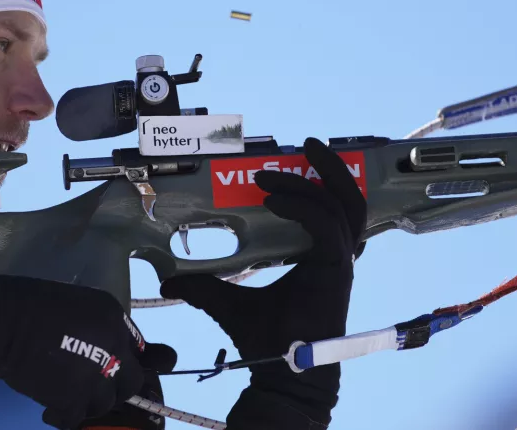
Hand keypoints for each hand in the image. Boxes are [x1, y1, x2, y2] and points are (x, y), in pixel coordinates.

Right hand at [0, 274, 176, 429]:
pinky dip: (63, 417)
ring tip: (67, 396)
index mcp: (114, 318)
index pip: (138, 348)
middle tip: (92, 387)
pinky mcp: (72, 399)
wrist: (0, 321)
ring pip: (105, 403)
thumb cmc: (30, 305)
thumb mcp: (77, 302)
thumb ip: (99, 325)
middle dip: (115, 387)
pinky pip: (76, 419)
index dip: (126, 362)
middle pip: (131, 381)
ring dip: (88, 403)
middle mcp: (114, 347)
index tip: (114, 370)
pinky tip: (51, 409)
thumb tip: (108, 348)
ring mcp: (95, 376)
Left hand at [159, 137, 365, 427]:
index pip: (329, 209)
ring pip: (340, 206)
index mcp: (319, 256)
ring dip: (314, 180)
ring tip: (290, 161)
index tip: (290, 162)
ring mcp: (339, 261)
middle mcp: (335, 254)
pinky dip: (303, 207)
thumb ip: (203, 286)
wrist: (282, 372)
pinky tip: (273, 200)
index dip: (316, 181)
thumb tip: (168, 282)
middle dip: (332, 168)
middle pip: (348, 199)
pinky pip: (325, 226)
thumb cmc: (266, 339)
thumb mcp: (227, 302)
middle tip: (308, 145)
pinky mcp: (335, 269)